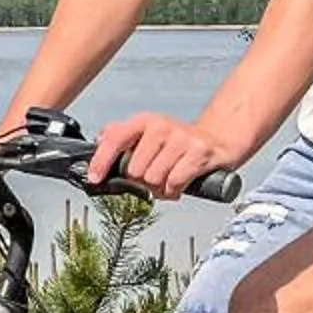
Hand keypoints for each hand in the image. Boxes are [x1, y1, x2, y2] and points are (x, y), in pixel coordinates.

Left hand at [90, 112, 230, 199]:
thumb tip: (98, 142)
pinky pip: (174, 183)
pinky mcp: (199, 153)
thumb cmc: (177, 143)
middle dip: (141, 181)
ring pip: (153, 179)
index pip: (114, 139)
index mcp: (143, 121)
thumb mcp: (147, 134)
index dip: (101, 161)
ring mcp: (180, 139)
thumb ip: (121, 136)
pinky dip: (173, 191)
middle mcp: (160, 127)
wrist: (217, 140)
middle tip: (152, 178)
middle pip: (134, 169)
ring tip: (166, 181)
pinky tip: (177, 186)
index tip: (95, 178)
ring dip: (159, 188)